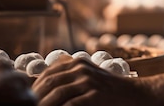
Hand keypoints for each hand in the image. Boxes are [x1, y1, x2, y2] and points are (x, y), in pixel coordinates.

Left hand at [32, 58, 148, 105]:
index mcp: (76, 62)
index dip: (34, 89)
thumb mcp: (87, 78)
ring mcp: (88, 81)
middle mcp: (81, 68)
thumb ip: (67, 79)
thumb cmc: (108, 90)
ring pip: (56, 94)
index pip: (47, 74)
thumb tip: (39, 89)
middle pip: (49, 83)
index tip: (28, 100)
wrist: (135, 94)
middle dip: (36, 98)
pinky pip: (71, 104)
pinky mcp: (95, 95)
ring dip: (44, 105)